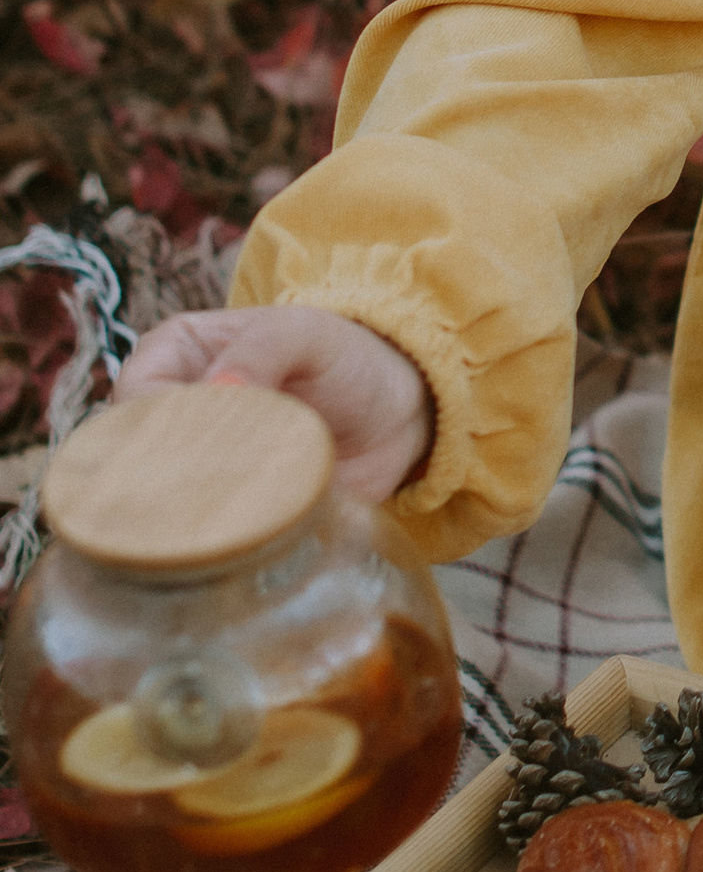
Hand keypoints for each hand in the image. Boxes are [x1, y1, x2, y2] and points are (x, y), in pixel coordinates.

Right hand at [117, 304, 433, 507]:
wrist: (401, 407)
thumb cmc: (341, 355)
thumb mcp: (303, 333)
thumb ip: (260, 350)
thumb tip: (219, 390)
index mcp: (172, 356)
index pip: (133, 395)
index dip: (154, 422)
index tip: (197, 441)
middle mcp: (172, 415)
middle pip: (136, 457)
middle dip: (168, 476)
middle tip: (219, 485)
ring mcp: (197, 468)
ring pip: (164, 501)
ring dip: (195, 512)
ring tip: (240, 512)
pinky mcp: (230, 513)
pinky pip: (209, 533)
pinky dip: (226, 538)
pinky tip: (252, 536)